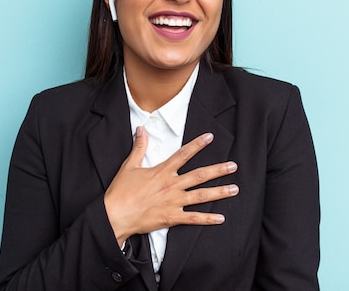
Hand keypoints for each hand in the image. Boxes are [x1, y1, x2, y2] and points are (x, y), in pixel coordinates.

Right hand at [104, 127, 238, 246]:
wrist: (114, 215)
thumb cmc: (120, 192)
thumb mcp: (129, 166)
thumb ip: (139, 147)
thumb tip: (141, 129)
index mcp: (162, 171)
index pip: (183, 154)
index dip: (197, 144)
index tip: (210, 137)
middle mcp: (171, 185)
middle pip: (199, 175)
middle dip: (218, 170)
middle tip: (233, 166)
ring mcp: (173, 202)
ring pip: (201, 196)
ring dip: (219, 192)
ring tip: (234, 188)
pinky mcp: (171, 217)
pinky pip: (193, 218)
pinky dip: (207, 219)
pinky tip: (220, 218)